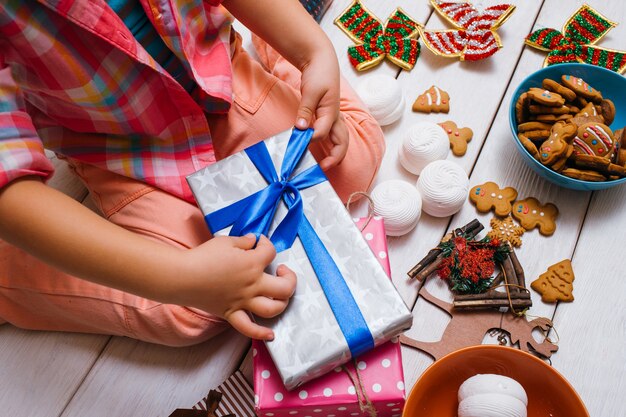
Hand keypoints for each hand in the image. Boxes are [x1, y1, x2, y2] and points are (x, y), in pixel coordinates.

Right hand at [173, 234, 295, 339]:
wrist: (182, 276)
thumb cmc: (203, 257)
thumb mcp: (226, 242)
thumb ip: (243, 241)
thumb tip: (253, 241)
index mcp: (252, 264)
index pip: (271, 252)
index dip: (267, 244)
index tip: (260, 242)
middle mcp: (253, 285)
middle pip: (285, 287)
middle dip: (289, 277)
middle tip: (281, 270)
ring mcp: (244, 302)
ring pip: (273, 309)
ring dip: (282, 303)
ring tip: (279, 295)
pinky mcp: (232, 313)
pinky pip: (249, 328)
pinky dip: (261, 333)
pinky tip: (270, 334)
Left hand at [295, 46, 348, 170]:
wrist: (322, 61)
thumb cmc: (319, 74)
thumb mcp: (310, 91)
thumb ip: (305, 110)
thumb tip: (300, 128)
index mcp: (332, 112)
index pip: (323, 132)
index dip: (311, 138)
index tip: (299, 141)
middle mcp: (336, 118)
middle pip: (342, 143)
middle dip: (335, 157)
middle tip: (323, 167)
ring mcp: (333, 119)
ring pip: (339, 141)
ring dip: (334, 154)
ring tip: (323, 165)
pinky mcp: (328, 118)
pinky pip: (331, 136)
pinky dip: (328, 146)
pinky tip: (318, 152)